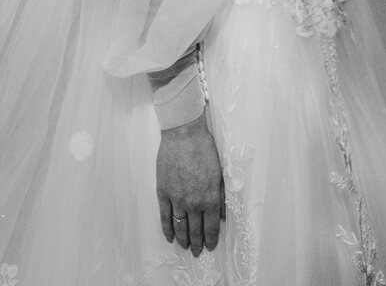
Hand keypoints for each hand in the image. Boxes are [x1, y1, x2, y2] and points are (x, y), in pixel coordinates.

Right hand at [156, 111, 225, 256]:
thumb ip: (221, 196)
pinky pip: (165, 216)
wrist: (184, 133)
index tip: (210, 246)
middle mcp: (193, 202)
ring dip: (183, 240)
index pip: (211, 227)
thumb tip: (222, 216)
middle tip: (197, 252)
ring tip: (185, 247)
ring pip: (179, 227)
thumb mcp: (220, 172)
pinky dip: (167, 229)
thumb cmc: (204, 149)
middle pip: (195, 231)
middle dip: (197, 244)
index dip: (210, 240)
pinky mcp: (163, 192)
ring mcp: (176, 199)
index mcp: (210, 197)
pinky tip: (170, 236)